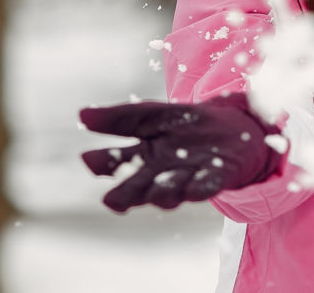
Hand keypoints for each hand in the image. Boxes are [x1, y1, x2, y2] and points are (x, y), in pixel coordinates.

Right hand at [80, 92, 283, 212]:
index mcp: (143, 157)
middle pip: (140, 185)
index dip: (103, 162)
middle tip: (112, 200)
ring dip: (163, 192)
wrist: (233, 128)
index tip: (87, 158)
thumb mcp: (153, 115)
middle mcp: (162, 174)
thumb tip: (81, 114)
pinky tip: (194, 189)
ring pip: (171, 189)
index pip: (117, 162)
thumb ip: (121, 118)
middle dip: (128, 193)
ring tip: (155, 193)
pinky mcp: (218, 176)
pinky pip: (207, 184)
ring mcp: (189, 176)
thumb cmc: (187, 125)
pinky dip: (200, 187)